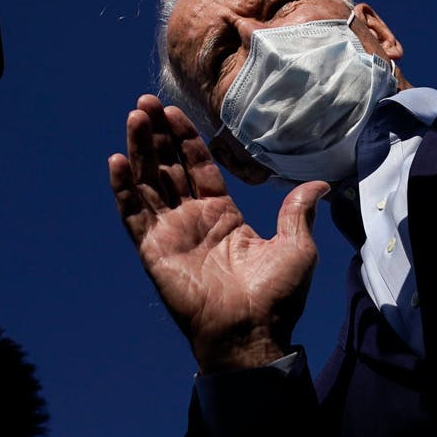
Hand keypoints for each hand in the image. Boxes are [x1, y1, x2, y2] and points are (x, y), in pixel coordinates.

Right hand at [109, 95, 326, 372]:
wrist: (251, 334)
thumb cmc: (276, 297)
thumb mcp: (297, 247)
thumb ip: (298, 212)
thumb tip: (320, 185)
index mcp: (221, 215)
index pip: (198, 166)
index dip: (186, 138)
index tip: (175, 111)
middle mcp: (192, 220)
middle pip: (168, 167)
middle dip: (157, 135)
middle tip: (146, 102)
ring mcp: (170, 234)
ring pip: (147, 183)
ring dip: (138, 150)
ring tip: (134, 117)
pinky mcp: (153, 252)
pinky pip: (133, 215)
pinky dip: (123, 189)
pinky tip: (117, 160)